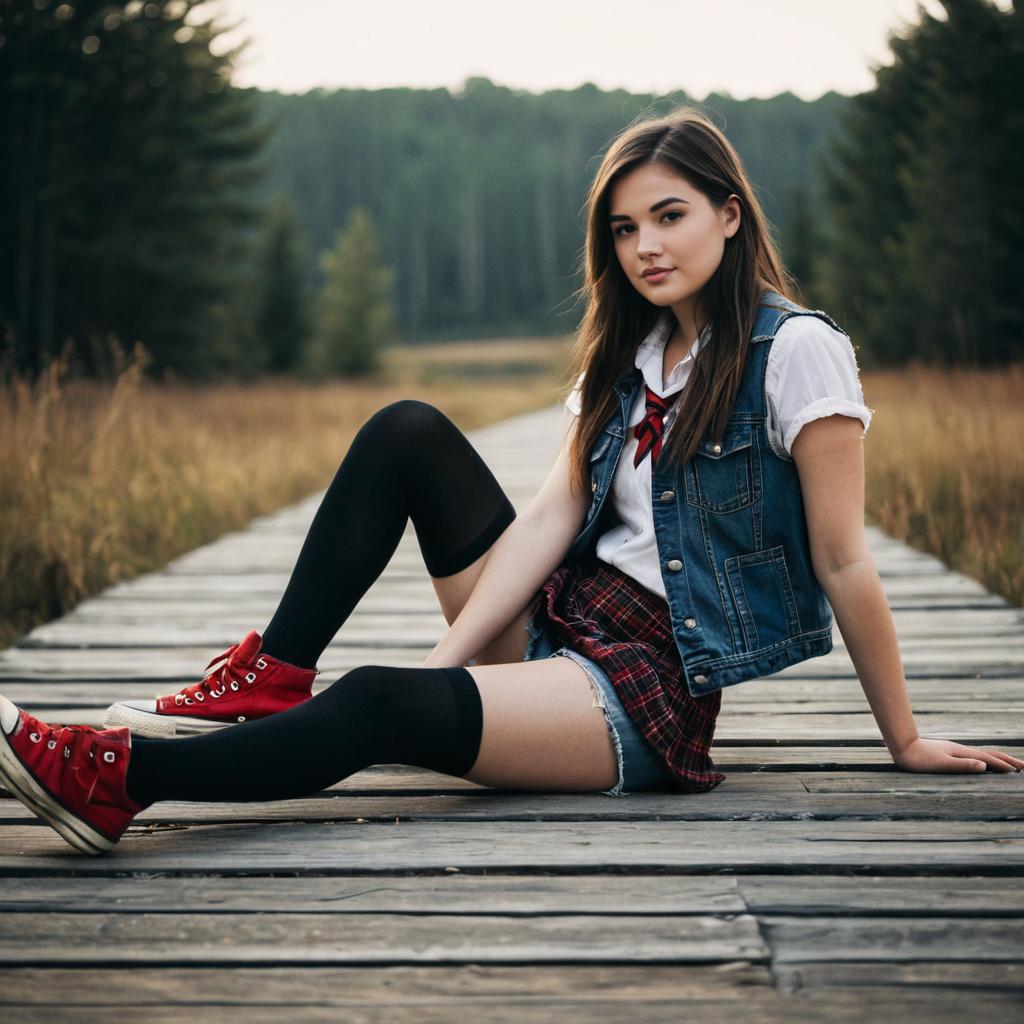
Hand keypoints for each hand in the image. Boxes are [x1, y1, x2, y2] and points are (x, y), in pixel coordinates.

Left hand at [892, 737, 1023, 773]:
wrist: (902, 746)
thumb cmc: (919, 758)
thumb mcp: (941, 764)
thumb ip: (962, 765)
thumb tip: (984, 766)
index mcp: (963, 753)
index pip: (989, 759)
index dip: (1005, 765)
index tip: (1021, 771)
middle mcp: (961, 750)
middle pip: (988, 754)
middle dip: (1006, 760)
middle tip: (1023, 766)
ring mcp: (954, 750)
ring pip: (980, 754)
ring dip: (996, 759)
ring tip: (1007, 764)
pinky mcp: (947, 752)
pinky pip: (970, 756)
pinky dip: (982, 759)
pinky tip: (979, 762)